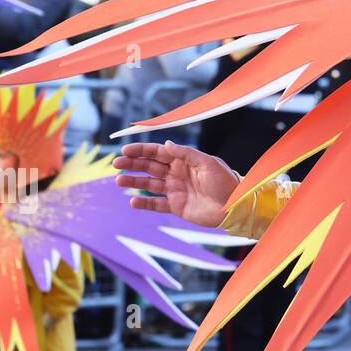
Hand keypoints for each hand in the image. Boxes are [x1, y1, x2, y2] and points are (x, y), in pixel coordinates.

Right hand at [113, 140, 237, 227]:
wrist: (234, 206)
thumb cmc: (225, 182)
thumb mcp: (208, 163)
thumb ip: (187, 154)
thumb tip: (168, 144)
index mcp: (185, 160)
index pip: (159, 153)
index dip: (142, 150)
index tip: (126, 150)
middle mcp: (177, 173)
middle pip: (150, 167)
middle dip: (133, 164)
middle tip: (116, 164)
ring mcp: (176, 190)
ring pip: (150, 185)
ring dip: (134, 182)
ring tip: (119, 180)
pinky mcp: (176, 206)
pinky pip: (156, 204)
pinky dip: (144, 203)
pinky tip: (132, 202)